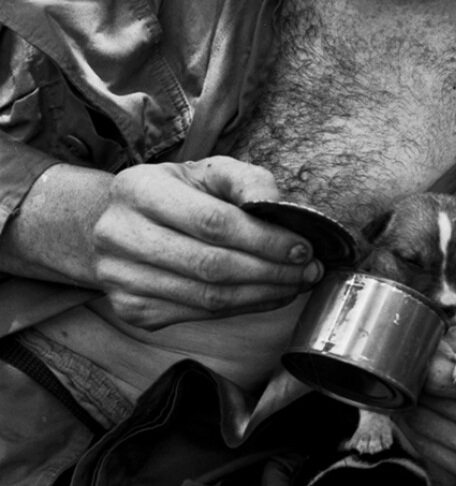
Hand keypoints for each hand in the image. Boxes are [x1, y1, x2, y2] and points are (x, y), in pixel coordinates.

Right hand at [1, 158, 322, 330]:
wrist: (117, 224)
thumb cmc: (175, 194)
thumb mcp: (207, 171)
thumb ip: (246, 180)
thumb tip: (279, 207)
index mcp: (138, 188)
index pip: (212, 222)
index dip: (264, 239)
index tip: (303, 246)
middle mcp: (119, 233)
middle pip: (211, 265)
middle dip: (271, 271)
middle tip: (308, 271)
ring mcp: (120, 277)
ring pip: (207, 297)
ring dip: (263, 294)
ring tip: (296, 283)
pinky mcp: (131, 309)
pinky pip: (198, 315)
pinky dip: (242, 308)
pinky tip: (267, 295)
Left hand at [397, 263, 455, 485]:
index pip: (443, 380)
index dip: (420, 360)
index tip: (419, 344)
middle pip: (429, 408)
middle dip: (411, 383)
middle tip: (408, 361)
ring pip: (427, 436)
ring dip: (413, 410)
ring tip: (414, 385)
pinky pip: (439, 461)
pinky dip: (425, 437)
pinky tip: (427, 415)